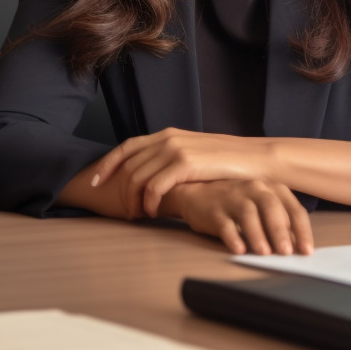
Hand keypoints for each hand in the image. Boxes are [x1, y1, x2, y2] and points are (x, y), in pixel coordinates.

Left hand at [92, 128, 273, 217]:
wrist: (254, 159)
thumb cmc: (226, 162)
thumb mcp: (194, 154)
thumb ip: (172, 158)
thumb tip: (152, 175)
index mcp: (167, 134)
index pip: (126, 147)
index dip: (108, 164)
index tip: (96, 181)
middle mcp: (167, 138)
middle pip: (128, 166)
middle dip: (121, 191)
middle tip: (125, 211)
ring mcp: (175, 149)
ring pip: (138, 177)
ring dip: (134, 200)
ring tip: (139, 215)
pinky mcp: (185, 163)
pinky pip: (155, 186)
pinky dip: (150, 201)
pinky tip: (154, 212)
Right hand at [167, 180, 312, 255]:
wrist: (198, 195)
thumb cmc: (237, 204)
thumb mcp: (262, 208)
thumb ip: (279, 224)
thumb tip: (298, 248)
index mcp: (271, 189)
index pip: (293, 208)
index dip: (302, 230)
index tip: (307, 251)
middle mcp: (254, 188)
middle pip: (271, 207)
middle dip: (280, 230)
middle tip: (286, 252)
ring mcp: (233, 197)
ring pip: (248, 213)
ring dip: (257, 234)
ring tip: (264, 253)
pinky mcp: (214, 209)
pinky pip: (224, 223)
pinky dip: (232, 237)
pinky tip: (239, 249)